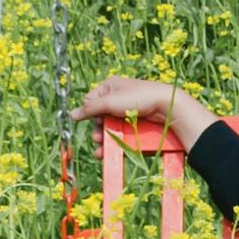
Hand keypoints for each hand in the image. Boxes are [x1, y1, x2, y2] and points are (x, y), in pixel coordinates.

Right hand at [69, 75, 220, 150]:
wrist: (166, 106)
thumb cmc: (137, 98)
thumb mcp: (109, 102)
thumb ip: (89, 109)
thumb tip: (72, 115)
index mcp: (110, 87)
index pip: (91, 100)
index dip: (90, 112)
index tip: (93, 120)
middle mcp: (117, 97)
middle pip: (99, 116)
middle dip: (97, 129)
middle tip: (98, 138)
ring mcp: (127, 110)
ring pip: (110, 126)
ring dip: (104, 139)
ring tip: (101, 150)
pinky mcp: (136, 121)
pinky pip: (121, 132)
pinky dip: (114, 141)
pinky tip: (108, 152)